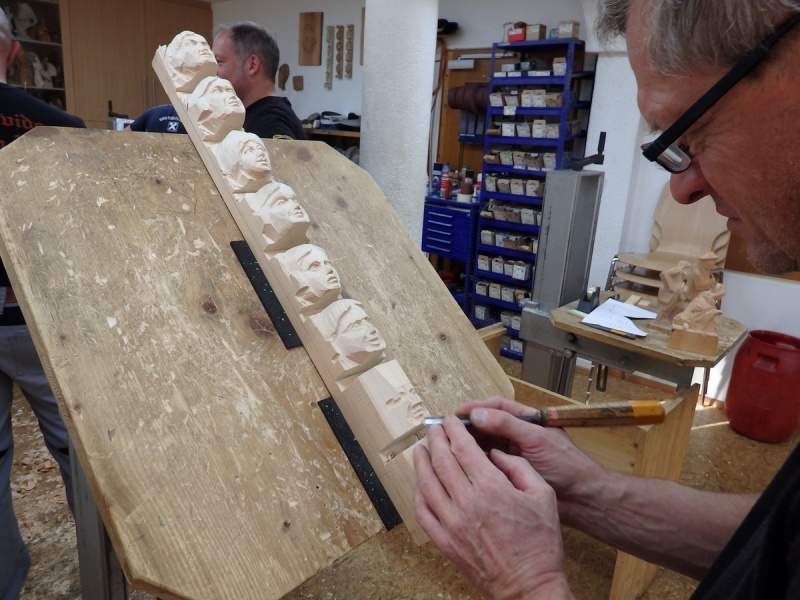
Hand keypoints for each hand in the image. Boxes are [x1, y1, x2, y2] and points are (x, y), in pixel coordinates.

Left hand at [414, 417, 573, 599]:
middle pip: (441, 461)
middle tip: (433, 429)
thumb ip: (519, 467)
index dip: (453, 430)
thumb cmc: (540, 544)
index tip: (450, 421)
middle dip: (435, 439)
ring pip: (426, 484)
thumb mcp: (543, 495)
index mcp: (491, 488)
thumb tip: (495, 453)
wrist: (530, 587)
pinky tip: (420, 485)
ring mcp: (453, 524)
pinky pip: (423, 513)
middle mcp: (467, 503)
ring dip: (421, 463)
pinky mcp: (446, 543)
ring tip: (420, 450)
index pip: (463, 448)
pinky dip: (418, 494)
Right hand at [455, 397, 606, 523]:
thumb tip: (477, 414)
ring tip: (449, 446)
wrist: (581, 498)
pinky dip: (475, 461)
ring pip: (486, 444)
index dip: (476, 408)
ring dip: (469, 444)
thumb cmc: (566, 465)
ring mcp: (514, 454)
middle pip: (488, 425)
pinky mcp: (511, 473)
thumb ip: (507, 425)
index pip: (497, 407)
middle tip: (446, 431)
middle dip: (468, 427)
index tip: (457, 414)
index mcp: (528, 420)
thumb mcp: (536, 440)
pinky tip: (462, 464)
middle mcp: (518, 435)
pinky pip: (488, 463)